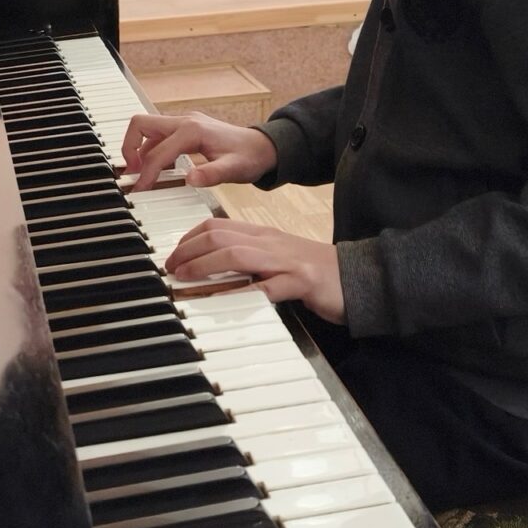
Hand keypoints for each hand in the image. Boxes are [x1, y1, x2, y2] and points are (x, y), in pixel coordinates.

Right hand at [119, 112, 278, 192]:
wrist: (263, 147)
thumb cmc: (250, 157)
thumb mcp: (234, 170)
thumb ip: (211, 175)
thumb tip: (190, 179)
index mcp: (192, 130)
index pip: (156, 152)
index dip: (146, 173)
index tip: (140, 190)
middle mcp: (185, 121)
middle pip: (140, 124)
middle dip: (130, 148)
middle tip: (132, 173)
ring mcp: (184, 123)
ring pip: (147, 129)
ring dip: (139, 149)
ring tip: (141, 174)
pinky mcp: (186, 129)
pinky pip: (158, 136)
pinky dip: (151, 151)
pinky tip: (158, 170)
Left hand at [165, 220, 344, 323]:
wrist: (358, 277)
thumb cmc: (314, 273)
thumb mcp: (277, 261)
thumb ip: (248, 262)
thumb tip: (212, 271)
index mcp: (263, 235)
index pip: (217, 226)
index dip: (189, 239)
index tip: (173, 255)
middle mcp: (270, 243)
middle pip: (220, 236)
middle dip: (188, 250)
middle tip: (170, 268)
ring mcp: (286, 261)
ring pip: (237, 255)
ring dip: (204, 266)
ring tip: (184, 278)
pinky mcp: (301, 282)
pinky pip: (265, 287)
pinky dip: (240, 294)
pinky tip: (223, 301)